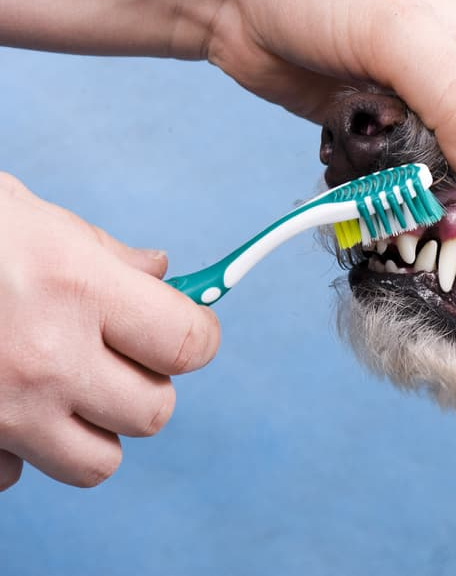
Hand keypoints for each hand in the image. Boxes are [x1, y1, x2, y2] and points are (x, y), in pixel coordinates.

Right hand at [0, 174, 219, 488]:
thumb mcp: (32, 218)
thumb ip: (106, 254)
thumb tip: (166, 276)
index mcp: (76, 289)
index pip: (189, 344)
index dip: (199, 338)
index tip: (188, 332)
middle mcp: (44, 359)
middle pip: (154, 412)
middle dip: (146, 385)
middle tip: (118, 356)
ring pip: (97, 462)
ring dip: (92, 428)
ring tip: (63, 388)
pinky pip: (15, 475)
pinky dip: (16, 450)